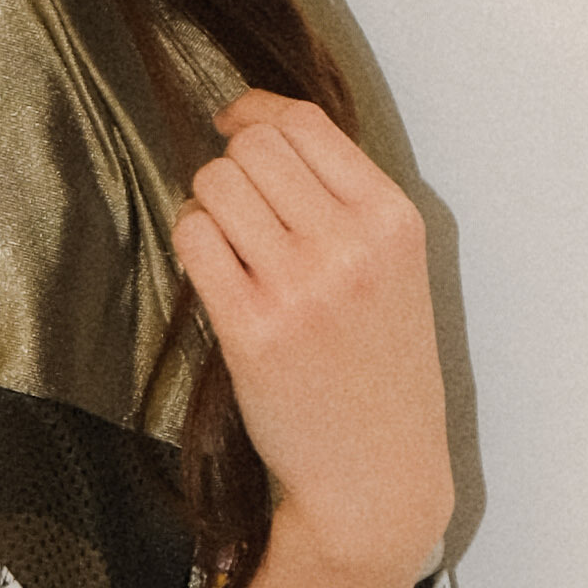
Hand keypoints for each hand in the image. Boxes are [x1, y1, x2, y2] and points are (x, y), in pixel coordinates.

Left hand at [172, 89, 452, 587]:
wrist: (377, 475)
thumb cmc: (380, 370)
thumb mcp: (394, 269)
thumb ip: (343, 199)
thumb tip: (259, 125)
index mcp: (393, 220)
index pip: (304, 122)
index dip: (255, 112)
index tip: (234, 124)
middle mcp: (351, 246)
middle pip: (252, 147)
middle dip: (230, 165)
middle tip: (238, 209)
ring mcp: (301, 288)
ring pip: (215, 184)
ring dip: (208, 205)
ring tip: (229, 246)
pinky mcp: (251, 329)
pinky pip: (193, 238)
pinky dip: (193, 242)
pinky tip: (215, 272)